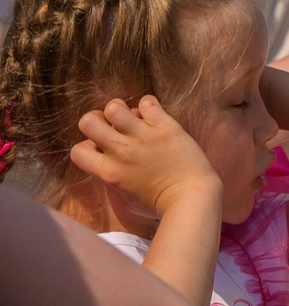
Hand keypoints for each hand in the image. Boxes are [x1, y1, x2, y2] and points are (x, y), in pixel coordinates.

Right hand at [68, 97, 220, 218]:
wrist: (193, 197)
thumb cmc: (160, 203)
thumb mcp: (126, 197)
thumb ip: (111, 178)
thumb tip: (106, 161)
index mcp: (109, 171)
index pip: (77, 151)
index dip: (88, 146)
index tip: (104, 149)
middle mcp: (121, 151)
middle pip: (88, 121)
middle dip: (98, 120)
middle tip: (114, 128)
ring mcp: (143, 137)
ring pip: (114, 107)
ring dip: (121, 109)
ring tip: (133, 118)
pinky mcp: (165, 127)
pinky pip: (148, 102)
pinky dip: (149, 105)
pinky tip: (155, 116)